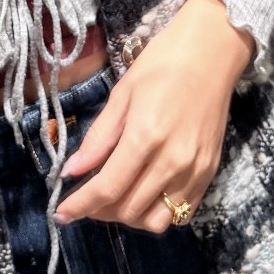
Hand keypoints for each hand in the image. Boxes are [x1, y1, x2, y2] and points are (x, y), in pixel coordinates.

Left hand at [55, 0, 253, 232]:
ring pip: (156, 221)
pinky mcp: (209, 174)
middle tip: (86, 196)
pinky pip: (181, 213)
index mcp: (146, 137)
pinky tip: (143, 193)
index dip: (81, 206)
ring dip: (129, 216)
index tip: (61, 214)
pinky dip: (157, 213)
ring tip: (115, 196)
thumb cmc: (161, 65)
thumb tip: (71, 171)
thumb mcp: (122, 94)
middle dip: (100, 210)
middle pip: (129, 209)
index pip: (108, 188)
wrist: (212, 53)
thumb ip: (98, 137)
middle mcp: (172, 161)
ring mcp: (195, 171)